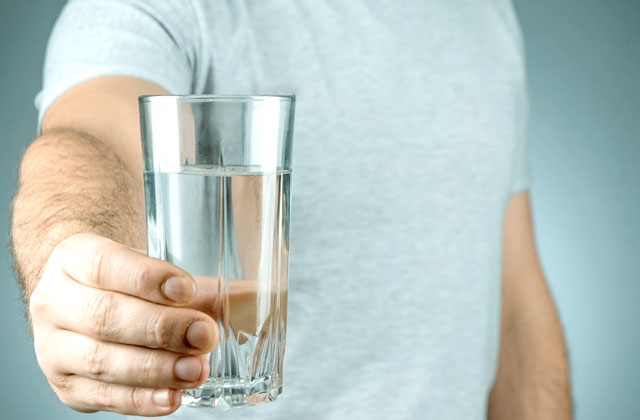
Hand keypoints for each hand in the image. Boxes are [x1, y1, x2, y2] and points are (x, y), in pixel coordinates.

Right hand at [29, 233, 218, 415]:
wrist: (81, 299)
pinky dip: (140, 400)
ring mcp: (53, 347)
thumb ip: (199, 288)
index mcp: (72, 259)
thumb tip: (255, 299)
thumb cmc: (125, 283)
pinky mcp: (66, 385)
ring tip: (195, 370)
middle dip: (160, 328)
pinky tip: (172, 397)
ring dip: (155, 368)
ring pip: (100, 360)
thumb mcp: (153, 273)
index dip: (147, 278)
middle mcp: (54, 302)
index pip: (104, 265)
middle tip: (203, 334)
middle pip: (103, 315)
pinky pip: (102, 396)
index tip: (186, 289)